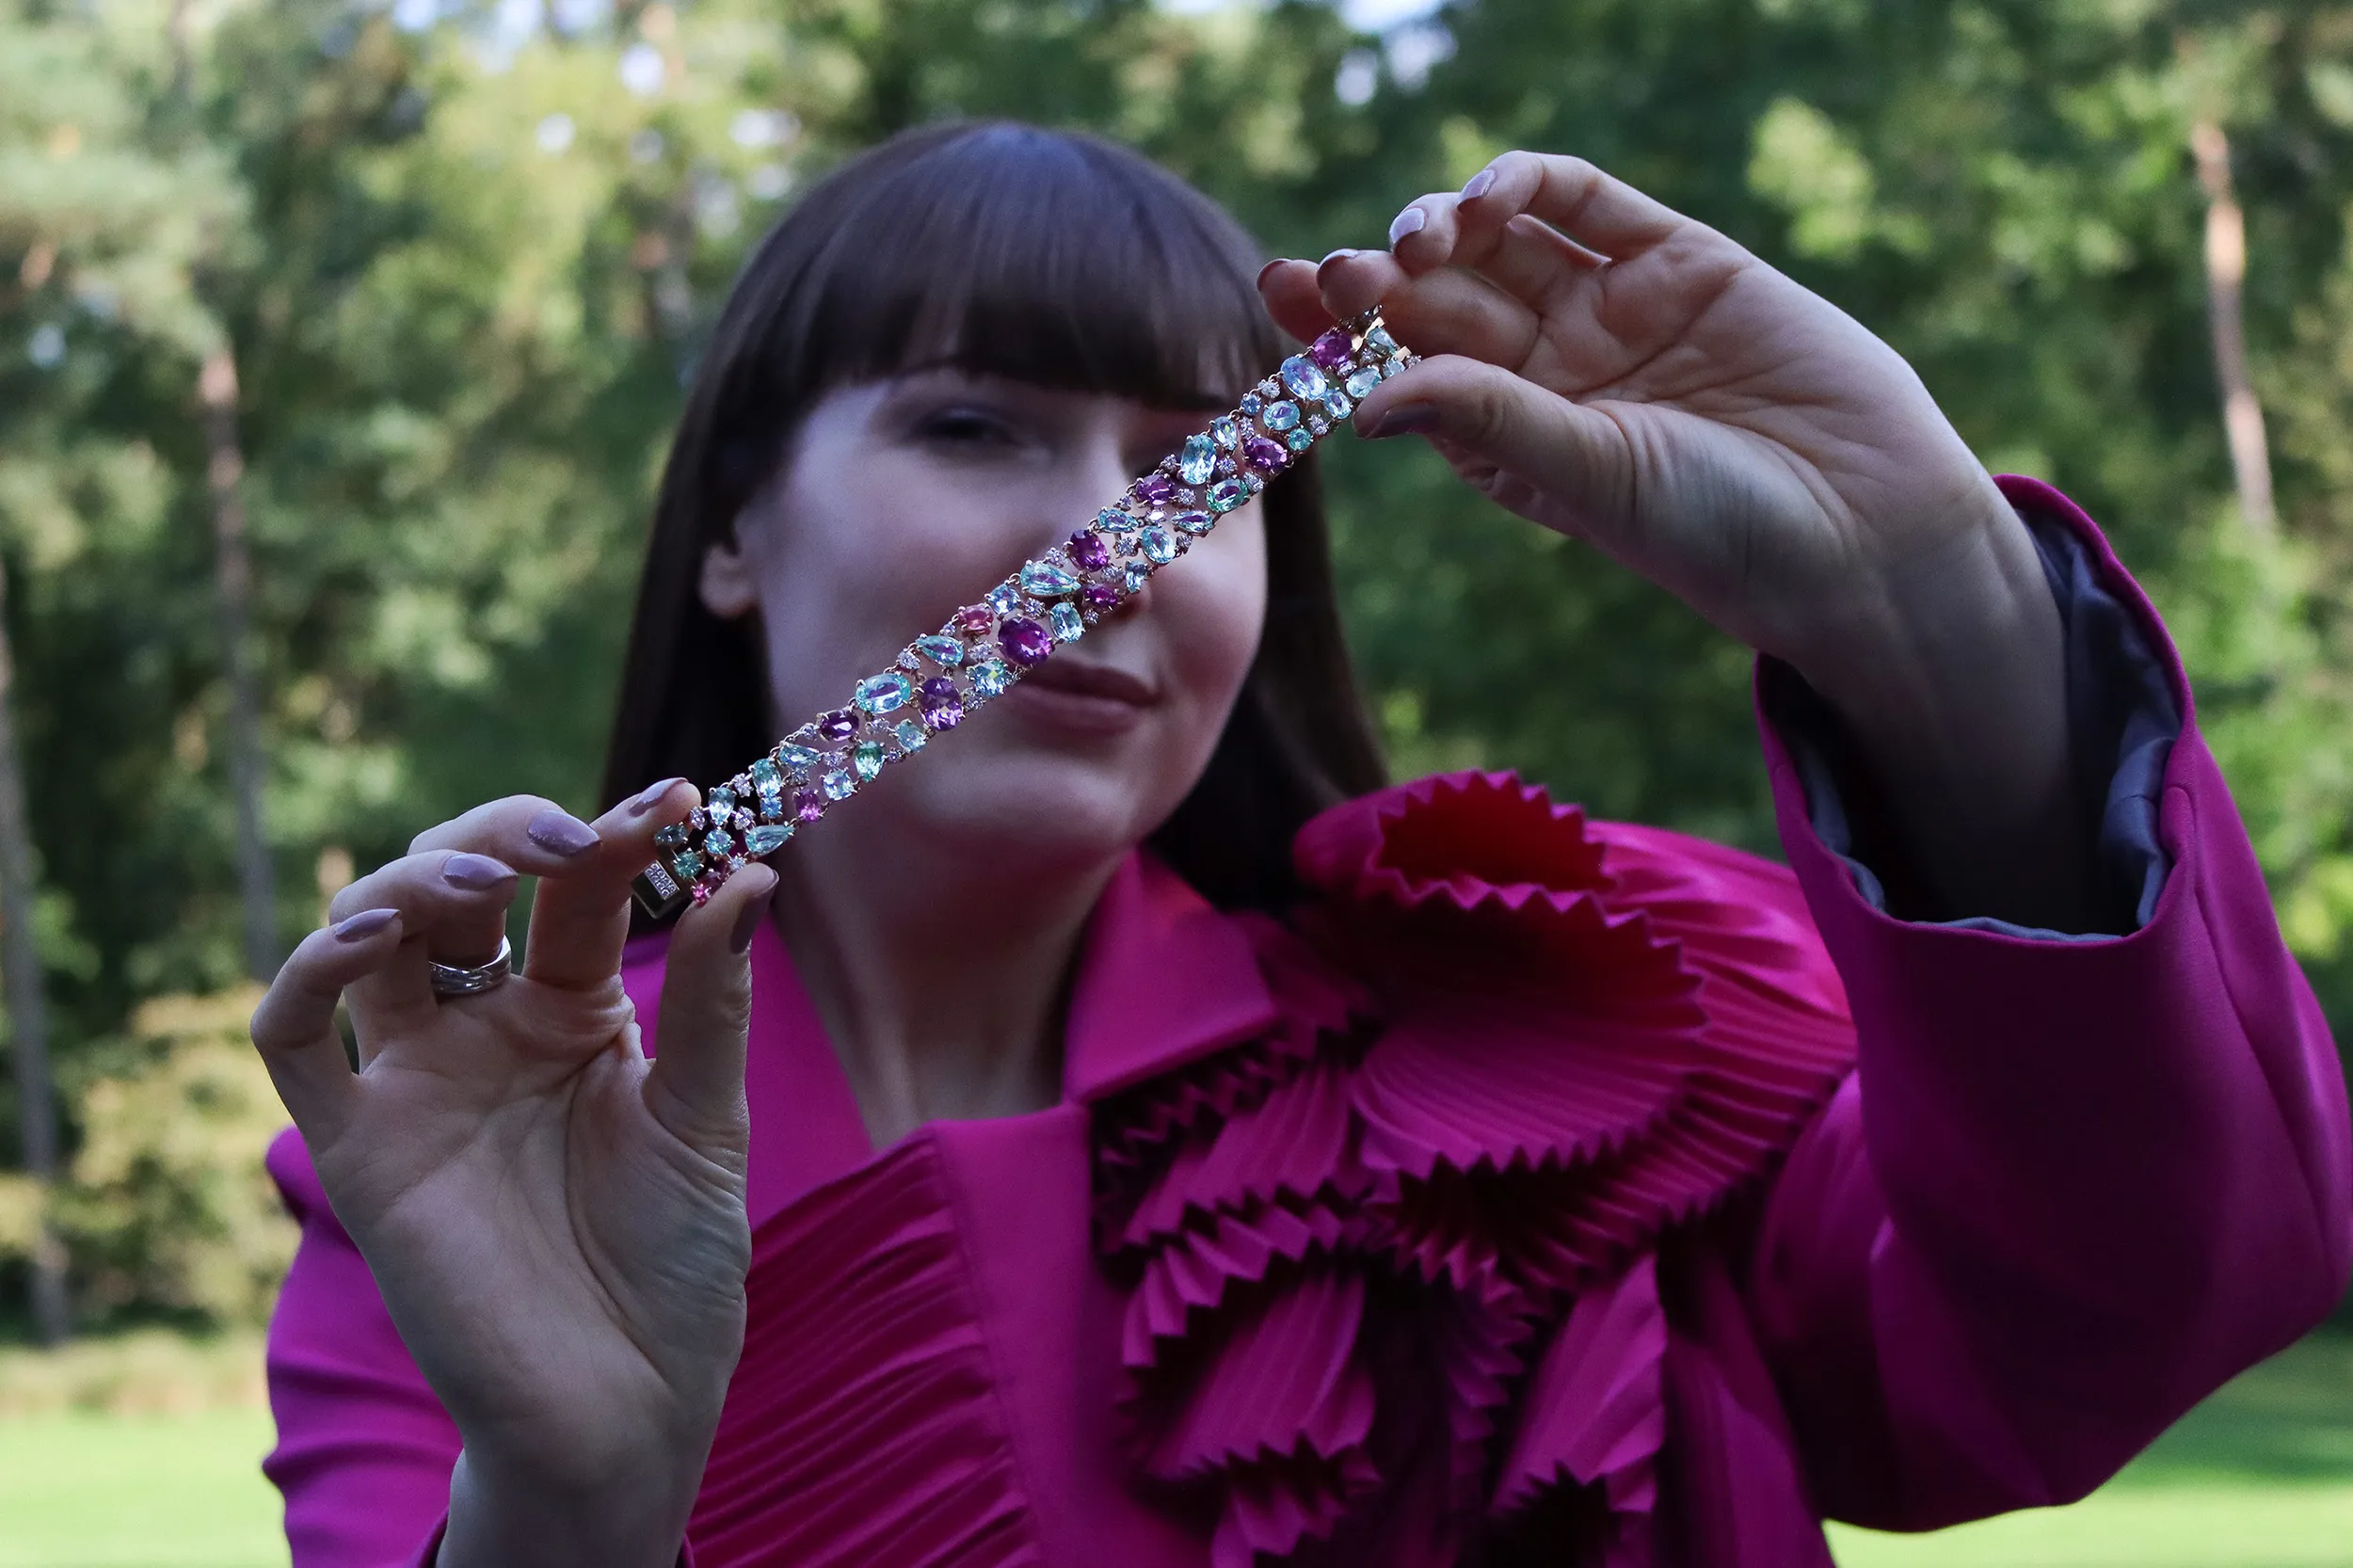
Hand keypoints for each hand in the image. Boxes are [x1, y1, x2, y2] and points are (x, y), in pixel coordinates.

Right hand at [249, 786, 775, 1565]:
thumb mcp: (705, 1117)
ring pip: (369, 932)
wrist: (624, 1404)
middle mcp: (486, 1029)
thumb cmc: (671, 1266)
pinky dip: (311, 971)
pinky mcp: (359, 1144)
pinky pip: (294, 1038)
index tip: (674, 800)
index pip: (575, 890)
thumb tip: (752, 874)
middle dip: (507, 834)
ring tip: (483, 874)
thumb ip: (710, 1000)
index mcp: (573, 1010)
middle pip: (459, 883)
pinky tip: (374, 934)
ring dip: (413, 876)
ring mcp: (417, 1079)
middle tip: (581, 835)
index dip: (614, 835)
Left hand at [1262, 151, 2092, 927]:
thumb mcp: (1589, 479)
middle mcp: (1549, 374)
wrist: (1868, 530)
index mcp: (1506, 444)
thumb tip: (1365, 394)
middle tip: (1336, 271)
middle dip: (1378, 278)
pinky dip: (1530, 183)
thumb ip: (1489, 420)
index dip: (1336, 330)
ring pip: (1502, 245)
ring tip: (1417, 239)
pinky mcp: (1679, 260)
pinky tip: (1488, 195)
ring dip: (1445, 226)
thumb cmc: (1723, 535)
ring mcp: (1612, 312)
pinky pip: (1587, 202)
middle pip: (1436, 300)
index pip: (1397, 369)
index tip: (1281, 295)